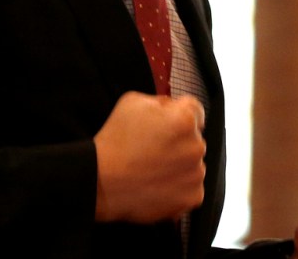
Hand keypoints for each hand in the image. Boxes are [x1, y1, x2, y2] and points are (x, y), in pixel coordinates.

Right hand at [93, 91, 205, 223]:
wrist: (102, 182)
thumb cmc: (115, 141)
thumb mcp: (132, 101)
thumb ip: (161, 101)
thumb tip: (172, 107)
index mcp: (184, 119)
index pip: (195, 110)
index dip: (178, 114)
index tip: (166, 124)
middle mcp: (196, 146)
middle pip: (194, 137)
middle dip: (179, 140)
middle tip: (153, 148)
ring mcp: (196, 174)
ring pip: (193, 163)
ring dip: (180, 164)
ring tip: (153, 168)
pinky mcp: (192, 197)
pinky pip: (192, 187)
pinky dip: (179, 187)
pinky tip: (158, 184)